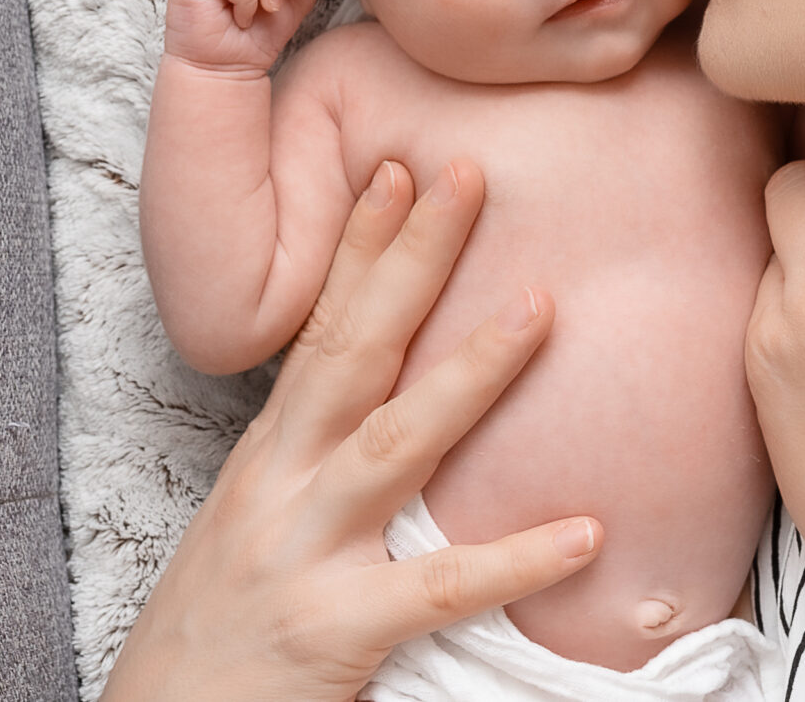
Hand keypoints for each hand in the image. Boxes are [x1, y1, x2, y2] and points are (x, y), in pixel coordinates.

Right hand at [103, 159, 603, 701]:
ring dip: (471, 370)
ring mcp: (303, 554)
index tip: (398, 168)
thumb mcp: (261, 528)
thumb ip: (318, 468)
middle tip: (466, 174)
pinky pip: (440, 588)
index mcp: (271, 459)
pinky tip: (586, 530)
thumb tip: (395, 409)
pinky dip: (516, 559)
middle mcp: (280, 487)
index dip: (360, 248)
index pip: (322, 331)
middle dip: (410, 259)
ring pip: (396, 443)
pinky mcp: (330, 631)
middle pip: (355, 351)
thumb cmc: (219, 636)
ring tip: (542, 307)